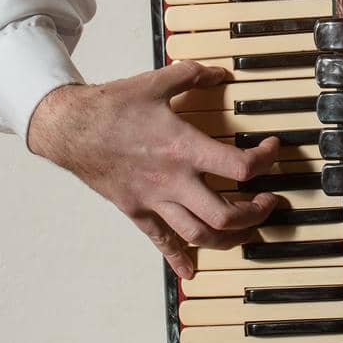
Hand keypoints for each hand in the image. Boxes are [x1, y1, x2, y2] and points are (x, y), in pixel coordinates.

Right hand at [26, 60, 282, 279]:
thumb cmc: (111, 108)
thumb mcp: (157, 83)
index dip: (266, 162)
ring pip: (199, 236)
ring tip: (246, 228)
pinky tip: (190, 270)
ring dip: (230, 237)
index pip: (239, 168)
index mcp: (184, 149)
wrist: (70, 129)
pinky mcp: (136, 211)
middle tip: (269, 202)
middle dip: (256, 213)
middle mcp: (173, 181)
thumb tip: (220, 72)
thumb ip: (194, 76)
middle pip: (226, 215)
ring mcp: (154, 201)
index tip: (272, 151)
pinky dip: (178, 259)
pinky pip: (161, 242)